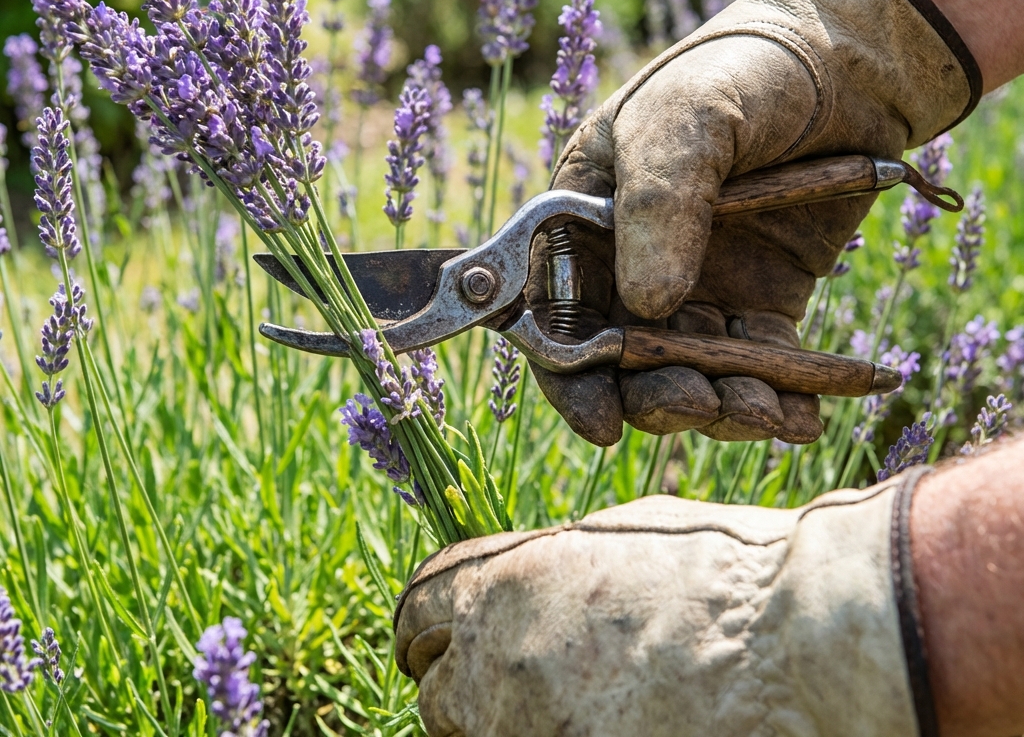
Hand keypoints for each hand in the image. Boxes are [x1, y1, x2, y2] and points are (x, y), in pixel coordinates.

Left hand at [394, 483, 924, 736]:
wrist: (798, 638)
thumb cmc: (720, 567)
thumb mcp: (619, 535)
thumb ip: (552, 565)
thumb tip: (529, 582)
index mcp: (503, 582)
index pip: (417, 608)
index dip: (423, 626)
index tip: (429, 640)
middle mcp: (498, 664)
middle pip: (435, 693)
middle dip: (461, 689)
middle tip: (499, 688)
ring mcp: (530, 733)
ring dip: (496, 729)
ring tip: (555, 712)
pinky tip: (598, 728)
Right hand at [526, 0, 979, 445]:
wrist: (848, 64)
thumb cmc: (743, 70)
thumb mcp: (685, 119)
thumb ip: (658, 206)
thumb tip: (646, 305)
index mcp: (583, 221)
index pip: (554, 314)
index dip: (568, 377)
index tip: (602, 421)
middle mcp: (630, 265)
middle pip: (620, 363)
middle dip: (654, 399)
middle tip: (698, 402)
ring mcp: (697, 288)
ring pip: (691, 376)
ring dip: (720, 407)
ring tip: (763, 411)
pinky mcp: (761, 301)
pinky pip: (759, 366)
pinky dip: (778, 399)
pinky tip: (801, 416)